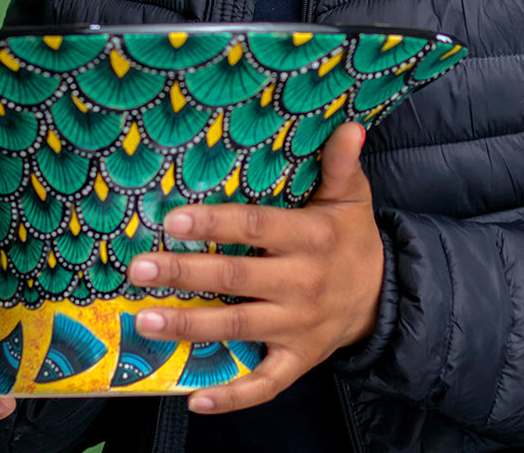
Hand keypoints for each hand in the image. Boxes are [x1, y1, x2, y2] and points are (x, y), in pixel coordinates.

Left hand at [126, 121, 382, 414]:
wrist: (383, 297)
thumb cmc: (352, 238)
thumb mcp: (352, 196)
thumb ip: (341, 162)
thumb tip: (349, 125)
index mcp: (311, 238)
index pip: (255, 228)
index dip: (214, 225)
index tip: (173, 220)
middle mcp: (302, 284)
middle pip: (235, 279)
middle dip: (184, 274)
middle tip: (140, 268)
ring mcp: (298, 327)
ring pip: (237, 327)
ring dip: (189, 327)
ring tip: (146, 320)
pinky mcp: (297, 361)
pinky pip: (263, 384)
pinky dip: (231, 396)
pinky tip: (195, 397)